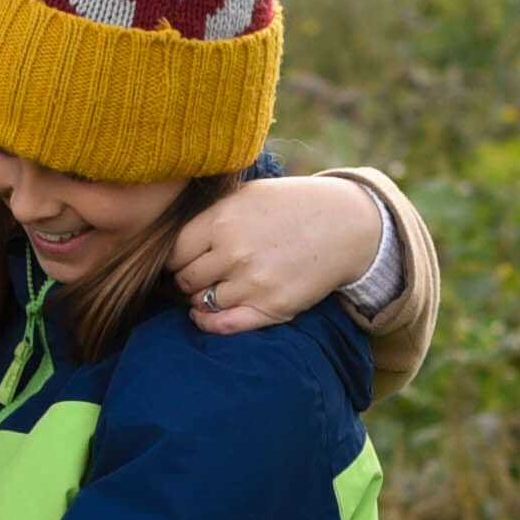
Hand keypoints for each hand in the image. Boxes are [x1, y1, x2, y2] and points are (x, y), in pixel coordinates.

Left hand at [172, 171, 385, 334]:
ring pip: (202, 302)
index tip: (179, 262)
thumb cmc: (293, 205)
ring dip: (198, 300)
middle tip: (191, 278)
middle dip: (183, 280)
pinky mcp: (272, 306)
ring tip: (206, 291)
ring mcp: (253, 282)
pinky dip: (208, 324)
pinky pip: (224, 325)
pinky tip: (205, 315)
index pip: (174, 252)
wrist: (346, 224)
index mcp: (222, 220)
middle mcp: (233, 252)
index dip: (173, 260)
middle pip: (184, 279)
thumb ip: (211, 214)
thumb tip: (173, 240)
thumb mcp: (248, 194)